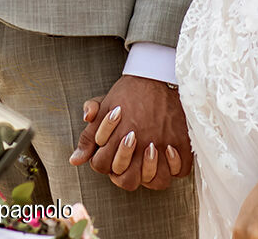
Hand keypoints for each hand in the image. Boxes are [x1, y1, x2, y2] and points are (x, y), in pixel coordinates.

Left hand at [68, 76, 191, 190]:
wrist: (154, 75)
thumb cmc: (127, 93)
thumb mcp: (102, 109)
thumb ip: (88, 137)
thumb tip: (75, 160)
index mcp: (118, 135)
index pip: (103, 166)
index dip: (103, 163)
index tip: (109, 154)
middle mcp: (141, 143)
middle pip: (128, 180)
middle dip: (123, 173)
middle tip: (127, 161)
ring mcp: (163, 143)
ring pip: (157, 181)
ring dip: (151, 175)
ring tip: (147, 162)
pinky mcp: (182, 141)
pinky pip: (182, 170)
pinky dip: (175, 168)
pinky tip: (167, 156)